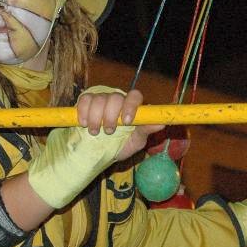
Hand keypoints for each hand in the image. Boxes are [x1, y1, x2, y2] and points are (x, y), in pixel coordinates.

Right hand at [28, 87, 162, 208]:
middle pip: (115, 97)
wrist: (100, 151)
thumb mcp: (135, 141)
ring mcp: (101, 98)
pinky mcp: (86, 101)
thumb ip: (146, 130)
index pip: (134, 95)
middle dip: (110, 116)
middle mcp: (117, 99)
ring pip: (99, 99)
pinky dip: (83, 112)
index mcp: (132, 106)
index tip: (126, 121)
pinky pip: (85, 100)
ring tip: (95, 132)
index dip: (130, 105)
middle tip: (108, 131)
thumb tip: (162, 124)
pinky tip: (83, 124)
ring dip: (95, 117)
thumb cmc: (121, 143)